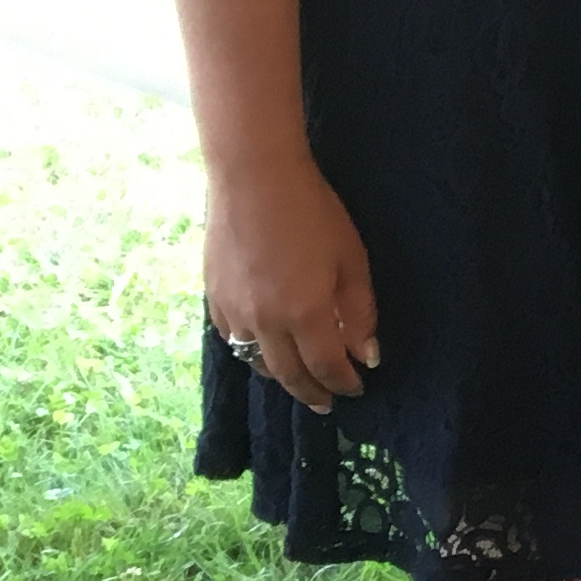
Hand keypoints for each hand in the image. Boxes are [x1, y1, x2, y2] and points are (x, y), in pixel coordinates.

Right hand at [205, 160, 377, 414]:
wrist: (253, 177)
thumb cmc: (313, 212)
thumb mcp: (351, 259)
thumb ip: (360, 311)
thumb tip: (367, 354)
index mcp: (304, 314)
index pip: (327, 366)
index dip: (344, 382)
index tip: (357, 388)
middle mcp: (264, 322)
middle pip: (289, 374)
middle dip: (312, 392)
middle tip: (328, 403)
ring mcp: (234, 311)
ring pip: (257, 360)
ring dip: (281, 376)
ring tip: (299, 380)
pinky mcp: (213, 297)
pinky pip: (233, 338)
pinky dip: (252, 351)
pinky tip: (263, 348)